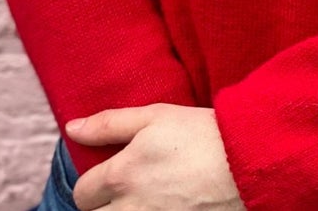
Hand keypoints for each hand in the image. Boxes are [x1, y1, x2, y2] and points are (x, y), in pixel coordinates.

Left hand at [66, 104, 245, 210]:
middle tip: (123, 193)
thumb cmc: (200, 134)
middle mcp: (132, 208)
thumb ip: (108, 124)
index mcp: (122, 175)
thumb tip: (71, 129)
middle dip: (103, 208)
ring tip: (139, 202)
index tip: (102, 180)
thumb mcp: (153, 116)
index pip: (82, 194)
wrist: (246, 163)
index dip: (89, 187)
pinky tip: (160, 209)